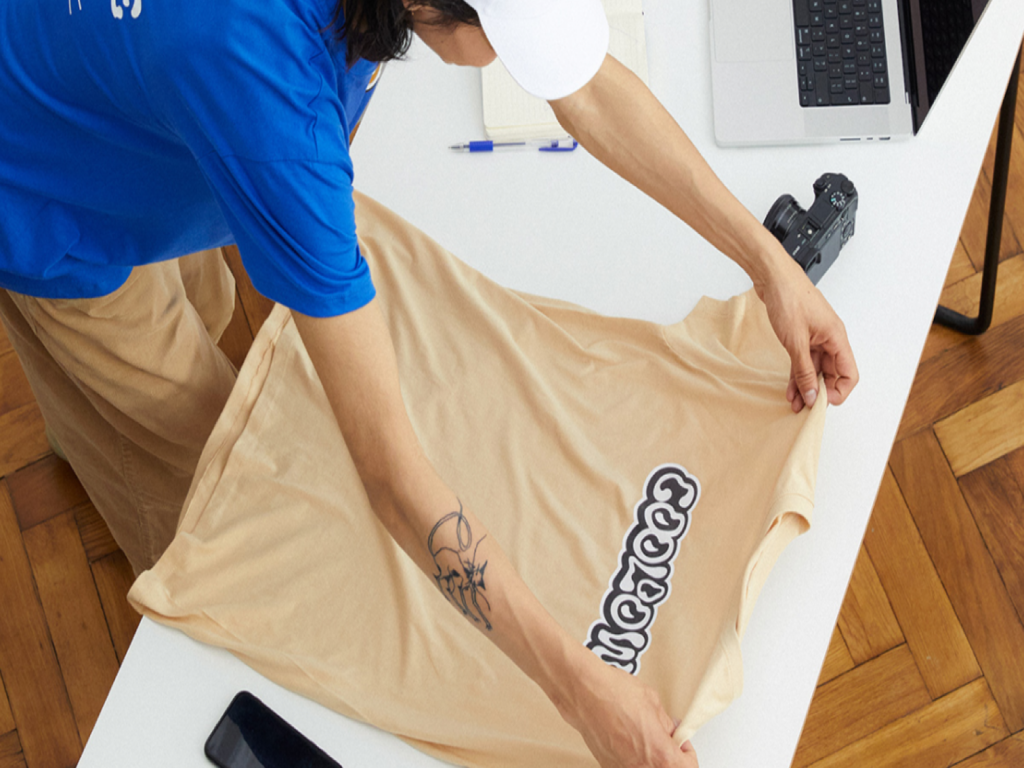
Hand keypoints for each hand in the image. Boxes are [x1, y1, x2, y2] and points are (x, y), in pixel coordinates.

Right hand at [559, 655, 699, 766]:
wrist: (585, 693)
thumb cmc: (615, 694)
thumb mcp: (654, 703)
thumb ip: (666, 725)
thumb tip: (671, 732)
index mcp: (661, 756)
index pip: (688, 767)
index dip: (687, 752)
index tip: (681, 742)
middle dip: (668, 756)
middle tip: (663, 739)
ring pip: (645, 767)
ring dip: (648, 757)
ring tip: (641, 735)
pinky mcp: (607, 765)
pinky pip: (627, 765)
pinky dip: (631, 756)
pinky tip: (626, 737)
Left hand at [757, 257, 858, 412]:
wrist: (772, 276)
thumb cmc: (789, 298)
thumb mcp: (795, 341)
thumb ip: (804, 370)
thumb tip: (812, 395)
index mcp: (837, 338)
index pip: (849, 374)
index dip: (838, 391)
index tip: (821, 402)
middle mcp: (830, 339)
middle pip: (833, 374)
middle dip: (819, 392)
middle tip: (804, 407)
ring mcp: (816, 337)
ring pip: (816, 369)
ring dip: (806, 386)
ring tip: (793, 403)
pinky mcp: (802, 335)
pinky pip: (804, 361)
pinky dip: (797, 375)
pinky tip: (789, 388)